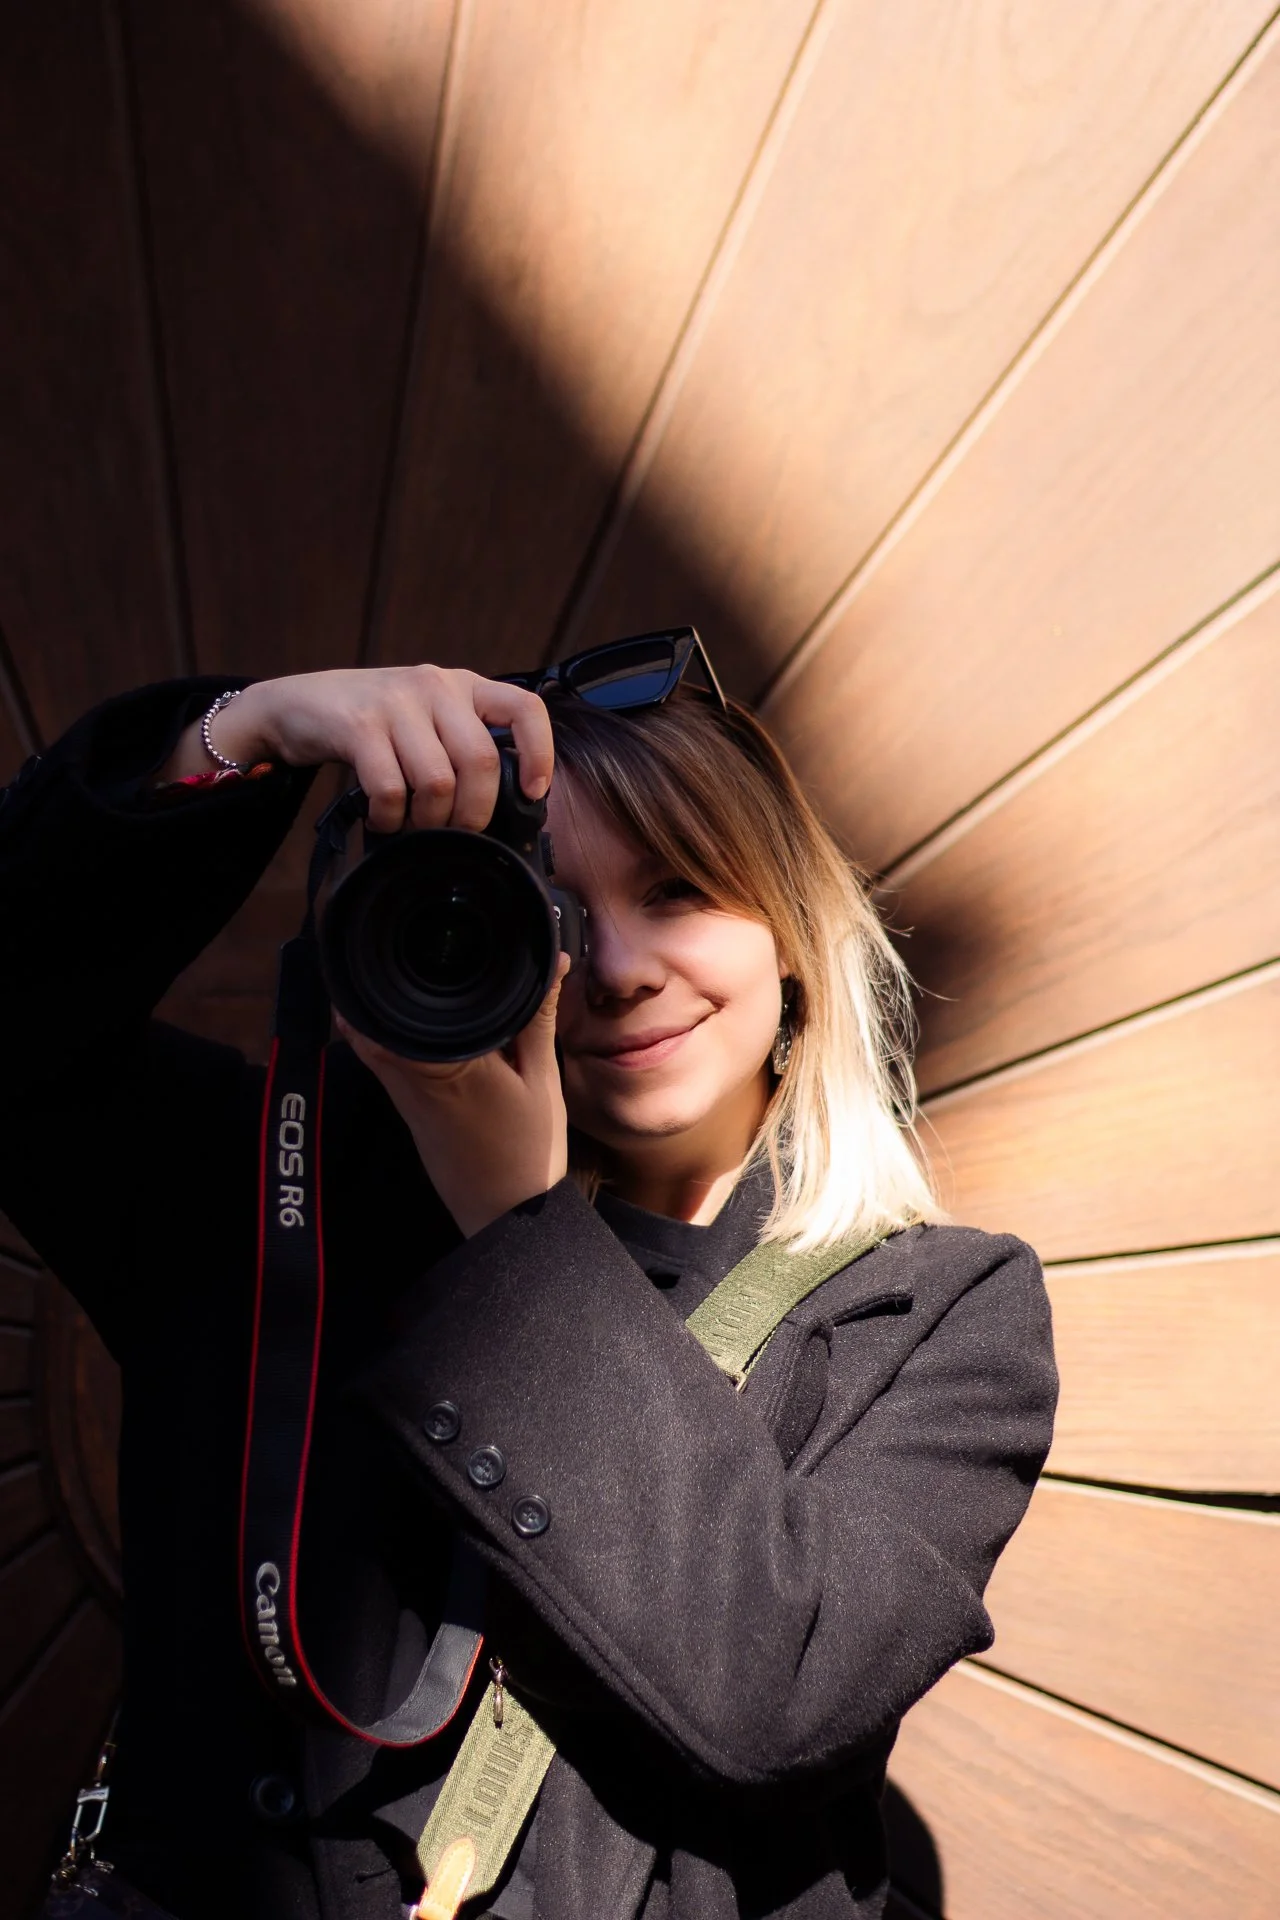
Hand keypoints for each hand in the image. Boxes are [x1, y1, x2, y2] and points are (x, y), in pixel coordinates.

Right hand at [162, 665, 553, 831]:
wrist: (296, 705)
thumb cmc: (372, 723)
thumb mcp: (426, 718)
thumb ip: (462, 744)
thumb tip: (505, 806)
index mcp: (463, 685)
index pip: (524, 709)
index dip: (539, 754)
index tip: (532, 793)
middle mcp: (435, 685)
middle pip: (480, 761)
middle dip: (473, 813)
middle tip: (457, 833)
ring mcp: (396, 703)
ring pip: (438, 781)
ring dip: (429, 821)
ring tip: (414, 826)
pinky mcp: (358, 725)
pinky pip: (390, 789)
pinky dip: (390, 818)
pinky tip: (382, 820)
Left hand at [336, 956, 570, 1237]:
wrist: (507, 1218)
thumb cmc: (530, 1150)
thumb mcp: (543, 1077)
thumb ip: (536, 1016)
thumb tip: (548, 960)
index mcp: (450, 1063)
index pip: (405, 1005)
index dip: (397, 970)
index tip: (408, 942)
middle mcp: (413, 1078)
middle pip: (373, 1018)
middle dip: (379, 983)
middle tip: (395, 950)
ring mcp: (402, 1098)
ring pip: (370, 1040)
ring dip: (380, 1008)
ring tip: (403, 976)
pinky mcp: (405, 1112)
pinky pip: (383, 1061)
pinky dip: (388, 1035)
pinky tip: (414, 1021)